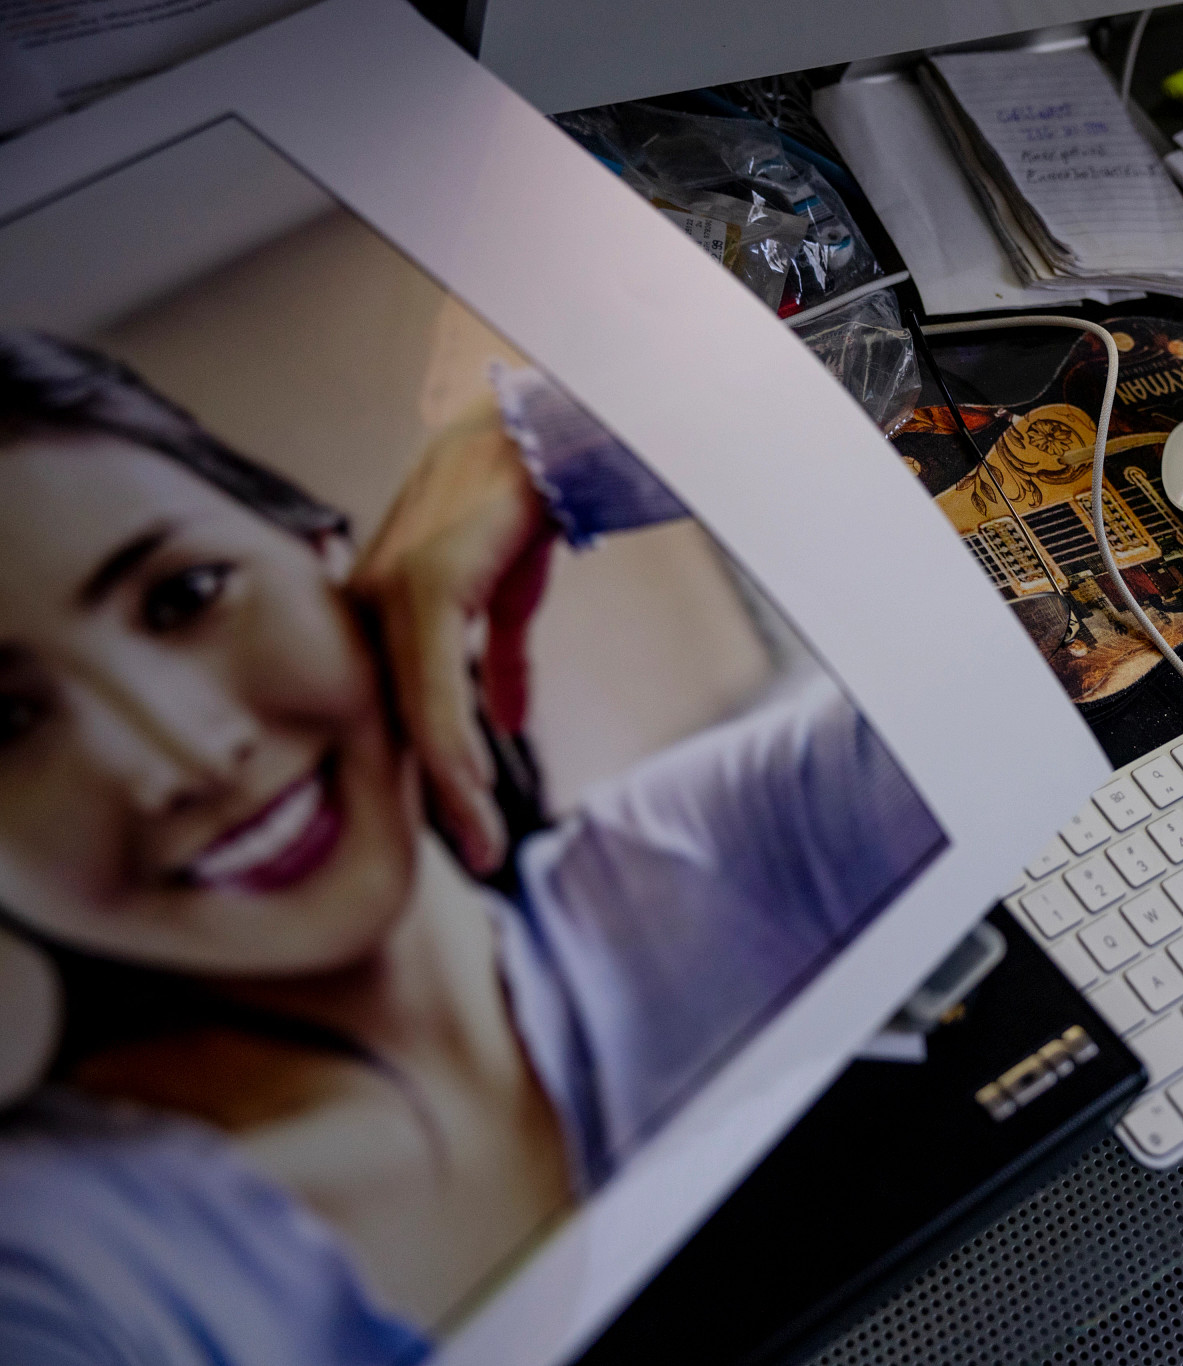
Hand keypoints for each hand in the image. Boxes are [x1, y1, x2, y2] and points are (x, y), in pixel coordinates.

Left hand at [349, 398, 554, 873]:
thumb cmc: (515, 501)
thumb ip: (501, 660)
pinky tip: (476, 790)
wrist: (541, 431)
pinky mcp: (424, 585)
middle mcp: (368, 606)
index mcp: (378, 611)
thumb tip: (510, 720)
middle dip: (431, 803)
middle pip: (390, 728)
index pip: (390, 715)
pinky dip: (457, 746)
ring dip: (452, 791)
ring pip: (411, 719)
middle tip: (474, 858)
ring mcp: (391, 595)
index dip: (424, 779)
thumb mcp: (509, 596)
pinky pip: (436, 688)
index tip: (459, 833)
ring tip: (482, 845)